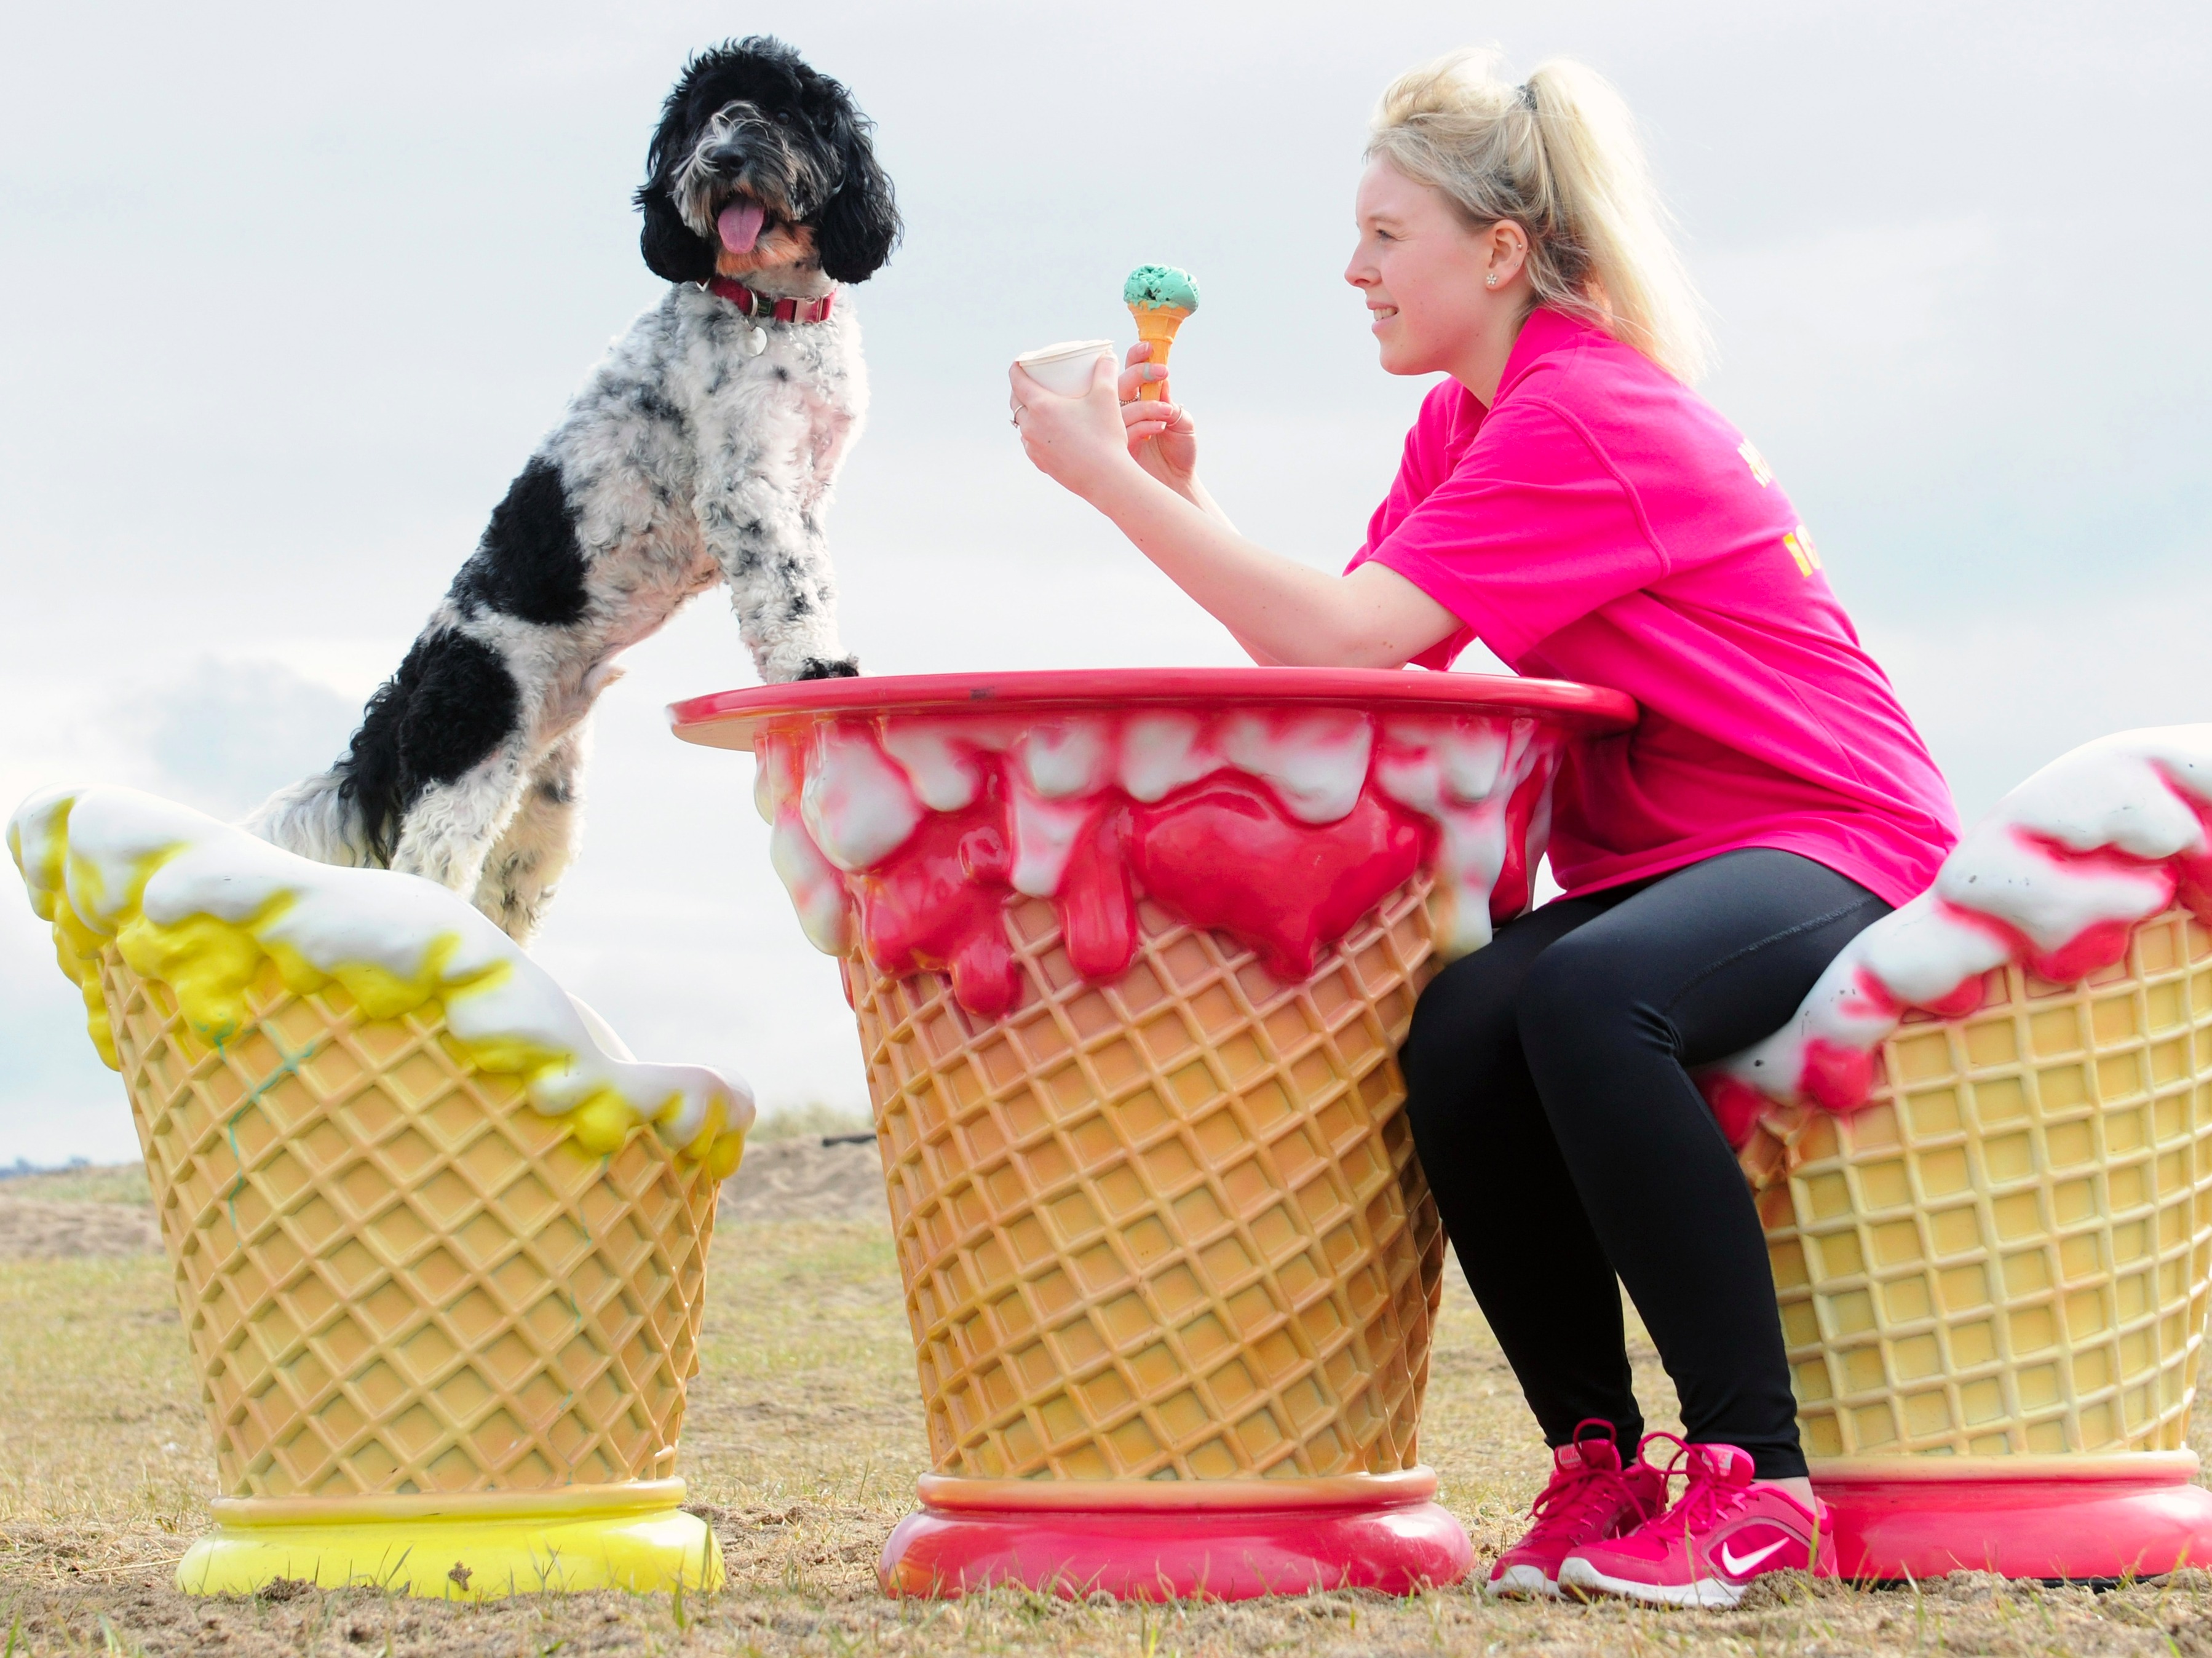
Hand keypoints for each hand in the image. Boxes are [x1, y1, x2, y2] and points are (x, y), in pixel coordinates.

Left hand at [1008, 354, 1139, 501]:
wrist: (1106, 478)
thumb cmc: (1105, 436)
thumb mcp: (1107, 397)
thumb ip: (1106, 371)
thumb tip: (1107, 355)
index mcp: (1041, 406)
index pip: (1017, 381)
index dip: (1016, 368)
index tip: (1020, 362)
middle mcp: (1031, 426)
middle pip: (1015, 403)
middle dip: (1019, 390)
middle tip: (1032, 382)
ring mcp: (1033, 447)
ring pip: (1022, 425)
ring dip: (1026, 414)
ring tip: (1038, 408)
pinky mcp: (1040, 463)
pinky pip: (1030, 444)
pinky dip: (1034, 434)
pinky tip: (1044, 433)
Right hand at [1118, 342, 1198, 498]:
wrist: (1178, 484)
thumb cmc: (1179, 453)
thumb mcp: (1183, 422)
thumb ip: (1171, 402)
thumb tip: (1161, 382)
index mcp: (1140, 401)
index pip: (1131, 373)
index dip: (1137, 357)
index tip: (1149, 347)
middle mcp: (1125, 412)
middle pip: (1119, 384)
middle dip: (1138, 373)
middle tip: (1160, 373)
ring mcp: (1118, 430)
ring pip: (1121, 407)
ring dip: (1147, 404)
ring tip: (1168, 412)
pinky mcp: (1117, 448)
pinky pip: (1123, 430)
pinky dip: (1143, 424)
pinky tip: (1160, 428)